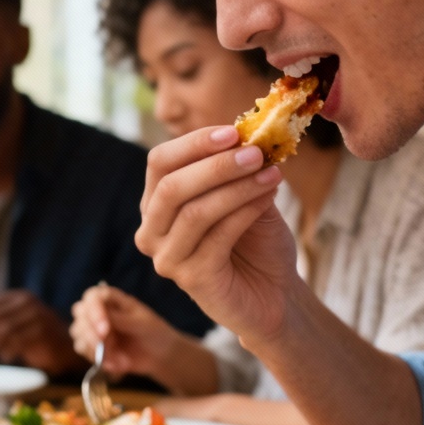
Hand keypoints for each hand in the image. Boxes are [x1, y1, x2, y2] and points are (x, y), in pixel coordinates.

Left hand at [0, 290, 84, 376]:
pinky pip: (18, 341)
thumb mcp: (8, 328)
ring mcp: (37, 314)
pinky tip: (5, 357)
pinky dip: (7, 351)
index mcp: (16, 296)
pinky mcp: (44, 330)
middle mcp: (26, 301)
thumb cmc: (32, 337)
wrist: (64, 347)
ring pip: (4, 328)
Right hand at [70, 285, 175, 379]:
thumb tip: (102, 317)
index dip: (94, 311)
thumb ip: (121, 319)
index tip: (105, 329)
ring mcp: (92, 328)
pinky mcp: (91, 345)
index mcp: (111, 298)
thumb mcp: (142, 323)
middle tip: (107, 345)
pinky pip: (84, 351)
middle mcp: (98, 310)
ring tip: (121, 359)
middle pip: (80, 314)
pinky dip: (100, 359)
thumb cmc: (154, 332)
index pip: (93, 297)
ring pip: (78, 333)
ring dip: (97, 348)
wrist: (160, 356)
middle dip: (91, 332)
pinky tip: (118, 365)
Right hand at [136, 126, 295, 344]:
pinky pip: (217, 237)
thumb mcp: (246, 195)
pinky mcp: (191, 279)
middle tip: (255, 152)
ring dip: (237, 187)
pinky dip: (245, 211)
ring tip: (272, 173)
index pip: (159, 163)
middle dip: (216, 165)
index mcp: (156, 205)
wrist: (273, 293)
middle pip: (171, 187)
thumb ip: (238, 169)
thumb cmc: (255, 241)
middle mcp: (151, 232)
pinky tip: (269, 197)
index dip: (193, 143)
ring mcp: (167, 259)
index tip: (233, 131)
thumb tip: (247, 133)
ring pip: (195, 212)